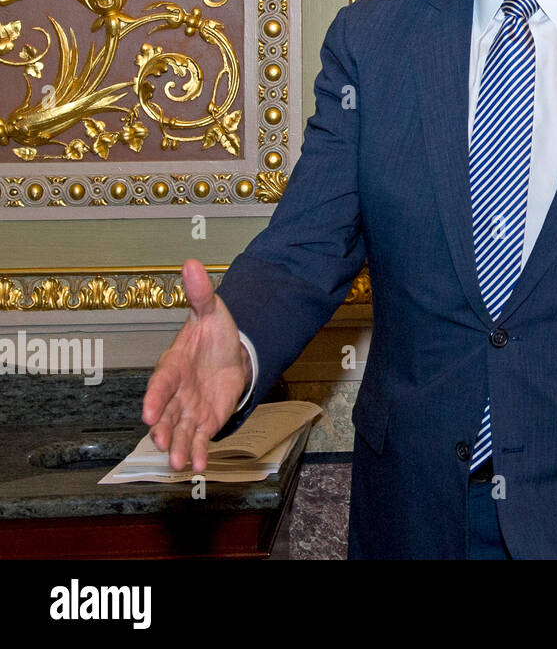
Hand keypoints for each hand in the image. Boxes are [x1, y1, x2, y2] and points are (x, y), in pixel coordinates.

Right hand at [141, 259, 250, 471]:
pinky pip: (199, 439)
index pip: (161, 383)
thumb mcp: (212, 311)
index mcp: (173, 365)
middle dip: (163, 428)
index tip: (150, 412)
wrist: (232, 353)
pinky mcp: (204, 421)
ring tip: (179, 463)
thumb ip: (201, 292)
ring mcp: (188, 409)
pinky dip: (198, 452)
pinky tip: (199, 467)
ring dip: (179, 446)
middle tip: (162, 442)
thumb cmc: (214, 333)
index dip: (155, 397)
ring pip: (180, 430)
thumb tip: (191, 262)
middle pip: (166, 413)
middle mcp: (176, 392)